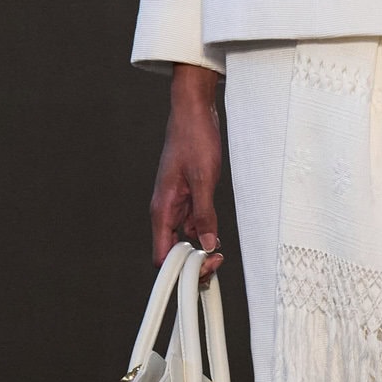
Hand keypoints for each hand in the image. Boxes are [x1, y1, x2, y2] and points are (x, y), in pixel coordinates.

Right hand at [150, 64, 224, 276]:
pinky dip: (203, 232)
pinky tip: (217, 234)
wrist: (193, 112)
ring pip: (182, 239)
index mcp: (161, 208)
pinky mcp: (186, 197)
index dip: (180, 268)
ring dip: (199, 249)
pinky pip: (191, 224)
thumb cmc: (193, 138)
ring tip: (219, 254)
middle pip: (171, 252)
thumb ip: (204, 213)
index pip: (162, 255)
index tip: (204, 266)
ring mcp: (175, 204)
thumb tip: (208, 243)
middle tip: (216, 262)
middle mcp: (165, 210)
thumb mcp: (203, 178)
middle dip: (191, 263)